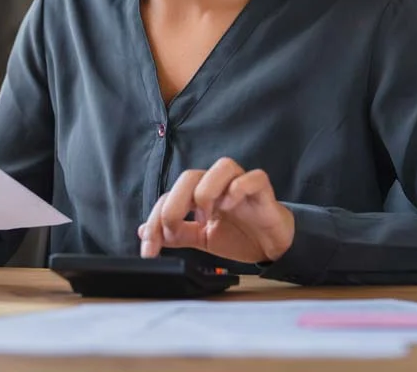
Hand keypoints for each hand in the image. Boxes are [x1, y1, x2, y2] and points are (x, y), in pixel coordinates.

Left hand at [137, 157, 294, 264]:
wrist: (273, 245)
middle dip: (174, 203)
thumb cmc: (240, 235)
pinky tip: (230, 206)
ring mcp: (241, 184)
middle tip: (172, 228)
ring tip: (205, 217)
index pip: (170, 196)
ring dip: (207, 191)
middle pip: (191, 176)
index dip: (155, 220)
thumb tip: (143, 232)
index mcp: (200, 193)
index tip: (149, 249)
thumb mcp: (202, 239)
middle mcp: (218, 184)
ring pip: (222, 167)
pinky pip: (252, 177)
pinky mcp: (262, 190)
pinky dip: (239, 188)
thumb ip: (177, 234)